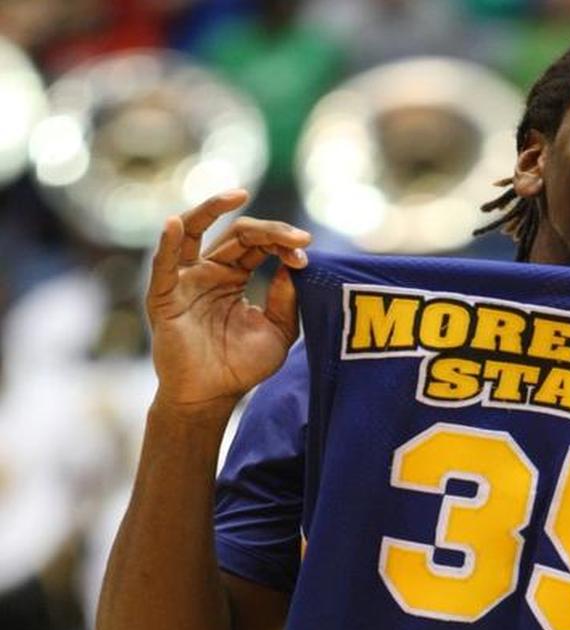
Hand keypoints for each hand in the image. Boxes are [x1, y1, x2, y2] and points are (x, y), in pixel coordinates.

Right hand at [146, 190, 310, 406]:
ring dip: (211, 209)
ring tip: (237, 194)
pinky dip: (166, 241)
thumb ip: (287, 299)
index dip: (283, 243)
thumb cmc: (242, 366)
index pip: (259, 245)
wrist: (211, 397)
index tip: (307, 254)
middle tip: (299, 237)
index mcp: (235, 276)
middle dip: (270, 230)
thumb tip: (295, 264)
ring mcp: (186, 281)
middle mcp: (209, 271)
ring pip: (192, 232)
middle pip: (236, 234)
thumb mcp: (278, 331)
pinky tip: (174, 223)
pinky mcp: (165, 297)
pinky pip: (163, 264)